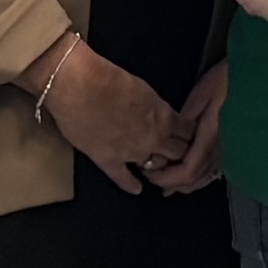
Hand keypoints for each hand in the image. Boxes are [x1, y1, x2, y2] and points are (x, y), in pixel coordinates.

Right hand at [33, 37, 179, 193]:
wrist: (78, 85)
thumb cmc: (110, 78)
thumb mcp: (144, 89)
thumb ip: (155, 108)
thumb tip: (158, 115)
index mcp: (164, 116)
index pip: (189, 132)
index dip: (189, 135)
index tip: (187, 136)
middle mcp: (153, 138)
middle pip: (179, 153)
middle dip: (180, 153)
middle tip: (175, 154)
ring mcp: (131, 152)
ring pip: (156, 167)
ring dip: (159, 167)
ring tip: (158, 168)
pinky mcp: (107, 159)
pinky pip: (123, 178)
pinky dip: (131, 185)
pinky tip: (136, 189)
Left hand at [140, 63, 231, 194]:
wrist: (255, 77)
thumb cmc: (227, 82)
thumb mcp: (201, 97)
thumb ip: (184, 123)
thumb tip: (165, 144)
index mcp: (211, 139)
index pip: (187, 171)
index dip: (166, 178)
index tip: (147, 172)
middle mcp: (221, 152)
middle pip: (194, 180)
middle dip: (171, 183)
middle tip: (151, 174)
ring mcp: (228, 152)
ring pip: (203, 178)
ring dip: (183, 182)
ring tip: (165, 176)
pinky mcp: (231, 148)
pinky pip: (212, 172)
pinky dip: (197, 178)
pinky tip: (188, 176)